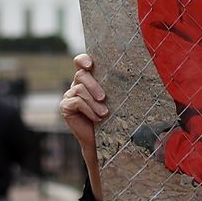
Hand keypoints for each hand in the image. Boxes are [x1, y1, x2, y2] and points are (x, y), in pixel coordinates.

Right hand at [60, 53, 108, 200]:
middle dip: (93, 85)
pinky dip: (88, 110)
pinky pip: (75, 102)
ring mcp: (70, 95)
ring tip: (104, 113)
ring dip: (93, 103)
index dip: (83, 60)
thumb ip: (117, 86)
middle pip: (81, 75)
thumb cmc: (114, 118)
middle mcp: (77, 84)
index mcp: (89, 79)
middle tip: (104, 98)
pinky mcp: (65, 107)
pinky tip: (96, 119)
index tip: (90, 64)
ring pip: (80, 90)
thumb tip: (136, 74)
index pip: (81, 62)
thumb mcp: (116, 99)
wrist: (104, 141)